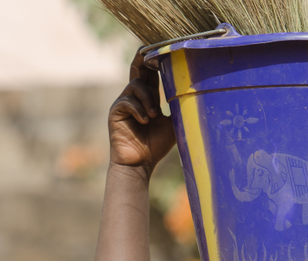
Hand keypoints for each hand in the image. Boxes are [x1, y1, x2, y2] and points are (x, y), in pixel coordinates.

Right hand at [108, 51, 175, 174]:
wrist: (140, 164)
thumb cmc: (156, 146)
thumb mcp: (172, 124)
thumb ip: (176, 108)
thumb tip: (193, 93)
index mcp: (147, 99)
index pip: (150, 75)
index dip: (154, 62)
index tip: (162, 49)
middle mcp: (134, 98)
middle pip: (137, 70)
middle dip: (143, 59)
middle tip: (148, 50)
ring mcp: (123, 104)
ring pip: (135, 85)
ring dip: (147, 98)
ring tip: (153, 115)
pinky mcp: (115, 112)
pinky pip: (127, 101)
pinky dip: (139, 109)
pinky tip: (145, 121)